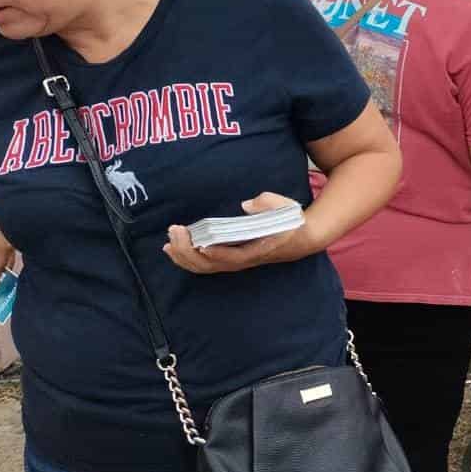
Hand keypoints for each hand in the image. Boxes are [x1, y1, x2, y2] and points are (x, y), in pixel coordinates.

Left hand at [163, 193, 316, 274]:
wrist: (302, 238)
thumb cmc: (291, 220)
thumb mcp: (286, 206)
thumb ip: (268, 203)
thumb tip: (246, 205)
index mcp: (259, 249)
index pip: (234, 257)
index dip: (216, 253)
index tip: (200, 244)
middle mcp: (245, 259)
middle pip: (212, 265)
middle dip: (189, 252)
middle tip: (175, 232)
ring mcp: (236, 261)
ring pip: (206, 268)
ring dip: (184, 258)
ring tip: (168, 243)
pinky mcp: (230, 259)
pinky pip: (205, 265)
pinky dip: (188, 259)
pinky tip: (175, 249)